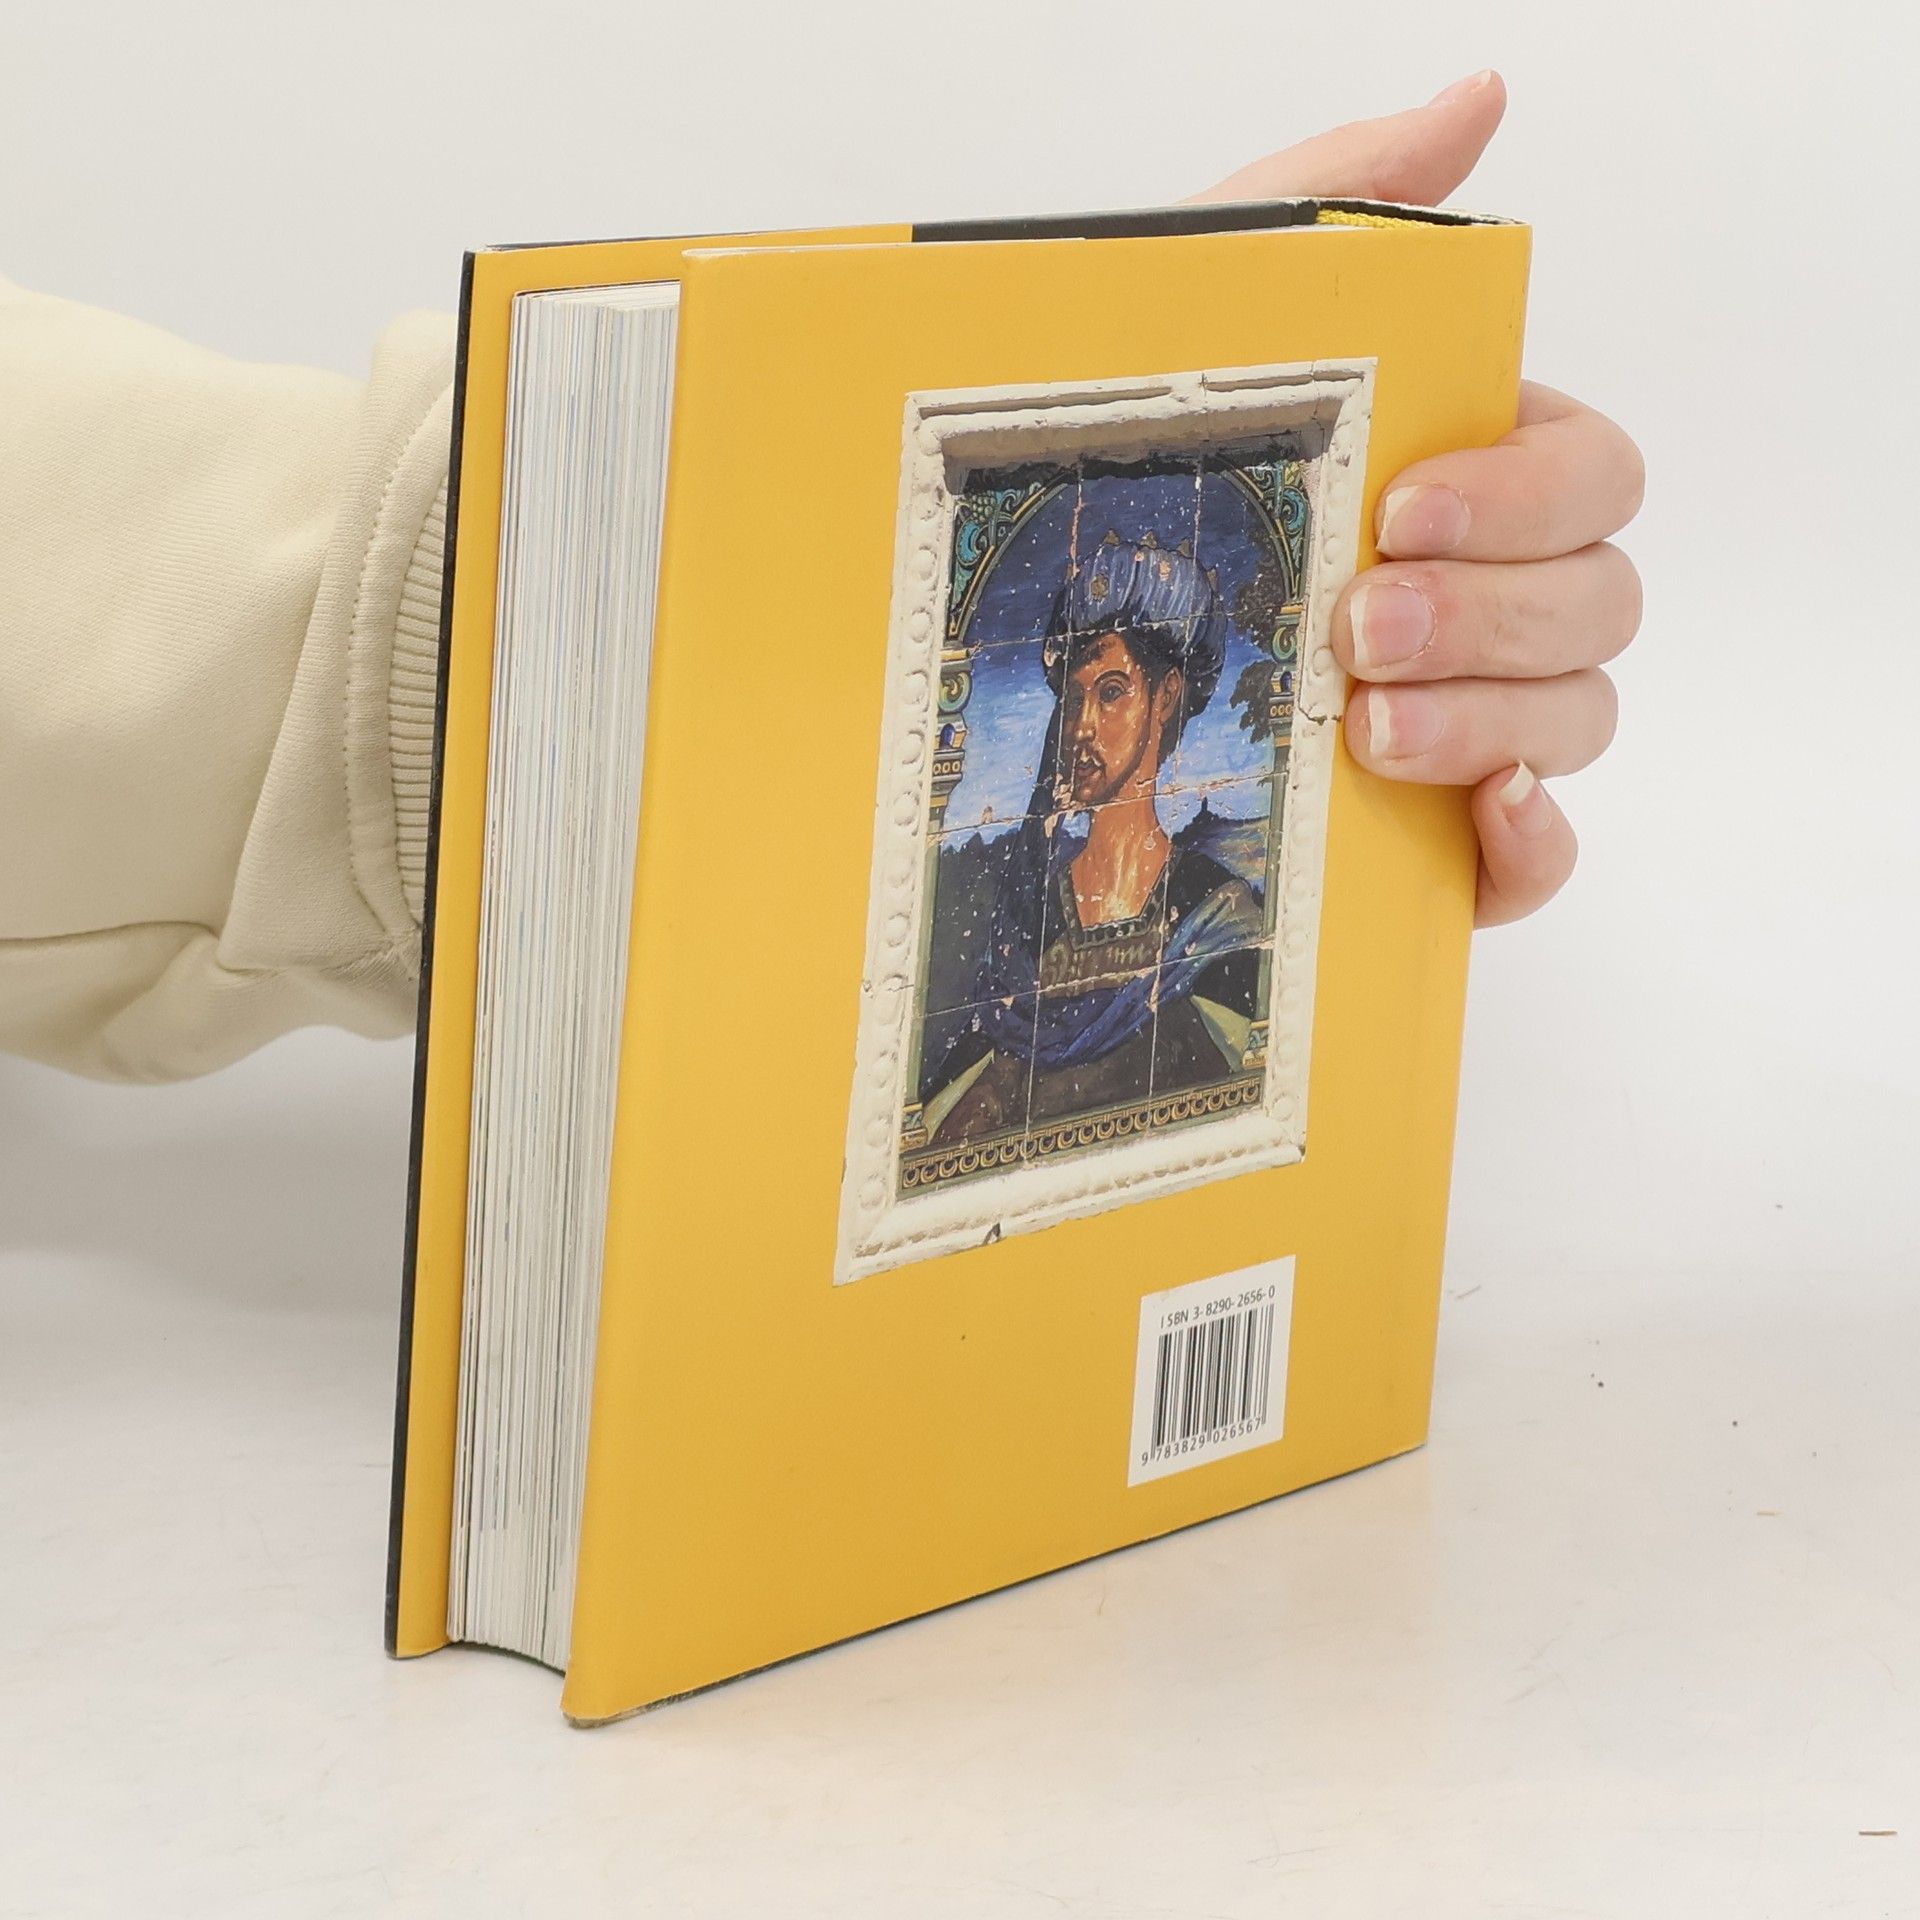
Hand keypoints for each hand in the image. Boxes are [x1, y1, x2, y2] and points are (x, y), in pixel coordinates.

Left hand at [1189, 72, 1643, 925]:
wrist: (1018, 631)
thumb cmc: (1141, 461)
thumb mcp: (1213, 308)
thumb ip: (1345, 198)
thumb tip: (1476, 99)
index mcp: (1468, 476)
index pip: (1589, 474)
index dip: (1526, 495)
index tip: (1403, 508)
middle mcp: (1492, 598)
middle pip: (1600, 599)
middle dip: (1494, 612)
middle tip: (1360, 622)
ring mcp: (1473, 718)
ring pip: (1578, 718)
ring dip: (1492, 717)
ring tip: (1364, 724)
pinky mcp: (1434, 834)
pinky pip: (1537, 854)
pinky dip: (1532, 842)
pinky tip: (1479, 814)